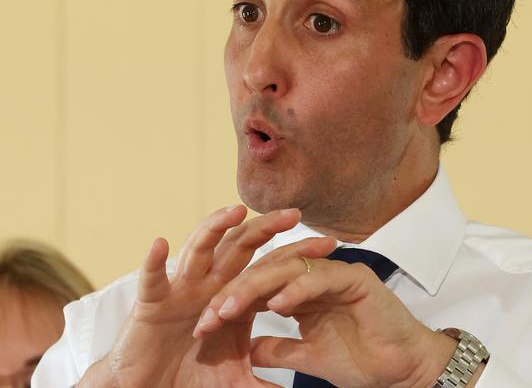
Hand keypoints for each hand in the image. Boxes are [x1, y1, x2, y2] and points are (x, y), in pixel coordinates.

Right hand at [81, 206, 308, 387]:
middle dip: (265, 229)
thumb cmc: (189, 376)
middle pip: (239, 248)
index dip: (296, 256)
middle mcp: (209, 284)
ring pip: (199, 251)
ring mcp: (181, 290)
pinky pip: (152, 281)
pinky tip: (161, 245)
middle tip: (294, 214)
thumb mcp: (235, 379)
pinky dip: (154, 264)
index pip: (268, 267)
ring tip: (236, 212)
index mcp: (232, 295)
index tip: (328, 245)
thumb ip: (265, 379)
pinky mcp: (152, 304)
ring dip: (215, 229)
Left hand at [194, 242, 460, 387]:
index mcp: (303, 293)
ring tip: (229, 307)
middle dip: (235, 292)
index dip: (231, 303)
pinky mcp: (355, 278)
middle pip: (267, 273)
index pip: (260, 289)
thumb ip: (277, 350)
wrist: (403, 373)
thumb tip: (245, 348)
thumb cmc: (362, 363)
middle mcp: (316, 277)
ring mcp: (336, 273)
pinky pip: (319, 277)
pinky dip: (296, 289)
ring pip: (288, 268)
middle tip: (210, 313)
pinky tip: (275, 306)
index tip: (205, 326)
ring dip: (256, 287)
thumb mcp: (307, 358)